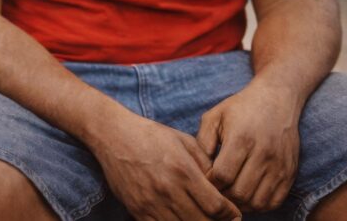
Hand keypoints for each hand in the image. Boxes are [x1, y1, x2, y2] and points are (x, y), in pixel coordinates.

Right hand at [92, 113, 240, 220]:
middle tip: (221, 219)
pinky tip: (181, 219)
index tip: (234, 213)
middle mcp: (167, 190)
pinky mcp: (137, 210)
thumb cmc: (151, 135)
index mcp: (182, 171)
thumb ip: (206, 165)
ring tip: (202, 218)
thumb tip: (223, 187)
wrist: (112, 135)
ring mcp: (150, 203)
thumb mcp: (184, 141)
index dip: (230, 214)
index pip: (216, 206)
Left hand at [197, 81, 301, 212]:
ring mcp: (279, 166)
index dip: (210, 183)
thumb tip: (196, 169)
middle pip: (240, 192)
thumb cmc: (240, 108)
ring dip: (240, 205)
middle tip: (214, 192)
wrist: (276, 99)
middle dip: (223, 197)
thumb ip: (202, 142)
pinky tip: (247, 196)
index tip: (204, 179)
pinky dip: (259, 205)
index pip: (222, 175)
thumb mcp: (214, 116)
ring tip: (229, 196)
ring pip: (258, 202)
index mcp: (241, 139)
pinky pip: (275, 202)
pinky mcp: (290, 173)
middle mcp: (263, 154)